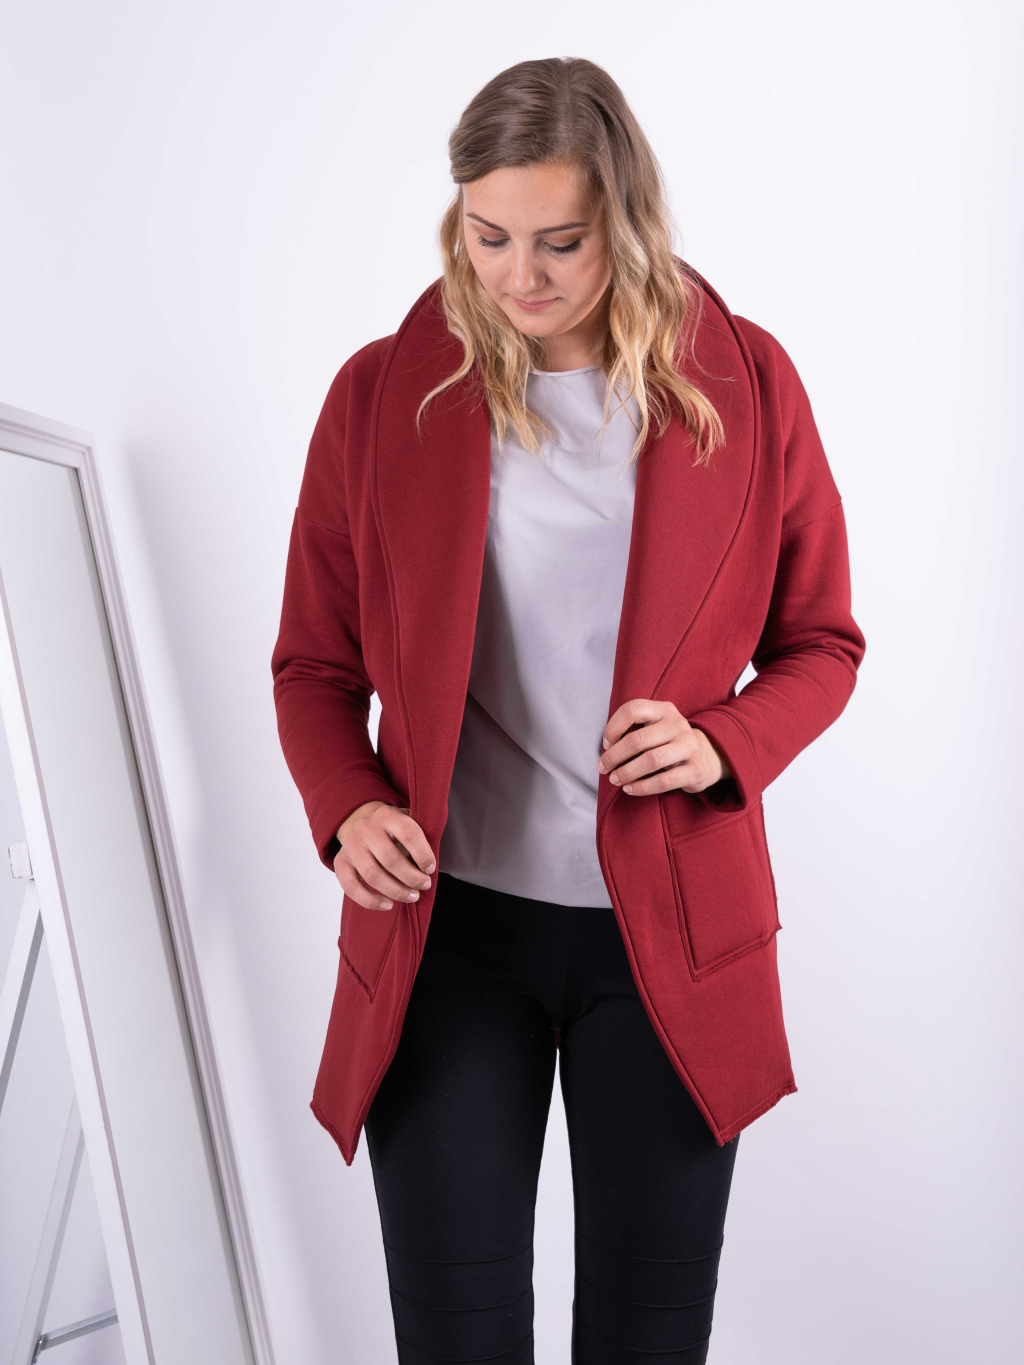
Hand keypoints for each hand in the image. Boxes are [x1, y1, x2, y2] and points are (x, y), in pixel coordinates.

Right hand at [333, 801, 435, 910]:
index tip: (431, 869)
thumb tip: (433, 861)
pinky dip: (370, 901)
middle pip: (390, 858)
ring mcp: (351, 845)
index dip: (423, 854)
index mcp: (387, 815)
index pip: (409, 833)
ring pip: (373, 875)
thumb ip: (422, 833)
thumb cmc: (394, 830)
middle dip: (411, 877)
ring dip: (396, 891)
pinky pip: (351, 887)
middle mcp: (366, 828)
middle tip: (424, 886)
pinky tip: (389, 905)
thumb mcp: (408, 822)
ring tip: (412, 897)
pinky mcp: (340, 863)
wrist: (363, 826)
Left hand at [596, 699, 731, 795]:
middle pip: (638, 739)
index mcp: (664, 709)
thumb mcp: (654, 727)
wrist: (705, 757)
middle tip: (602, 768)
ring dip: (627, 772)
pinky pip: (663, 781)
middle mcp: (678, 725)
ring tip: (614, 780)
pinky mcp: (695, 770)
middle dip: (614, 756)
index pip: (632, 709)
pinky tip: (629, 789)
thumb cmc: (667, 743)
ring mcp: (689, 747)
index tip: (606, 744)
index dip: (613, 727)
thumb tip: (606, 750)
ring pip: (651, 760)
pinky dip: (642, 787)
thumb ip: (633, 730)